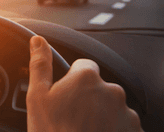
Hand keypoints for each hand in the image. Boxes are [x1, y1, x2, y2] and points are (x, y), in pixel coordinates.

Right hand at [26, 36, 142, 131]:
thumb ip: (40, 64)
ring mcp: (127, 114)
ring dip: (102, 117)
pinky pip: (124, 127)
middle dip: (89, 100)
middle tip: (72, 119)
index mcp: (87, 78)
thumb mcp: (37, 98)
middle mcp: (112, 91)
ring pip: (112, 108)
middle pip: (99, 88)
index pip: (83, 67)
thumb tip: (38, 41)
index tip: (66, 97)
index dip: (72, 81)